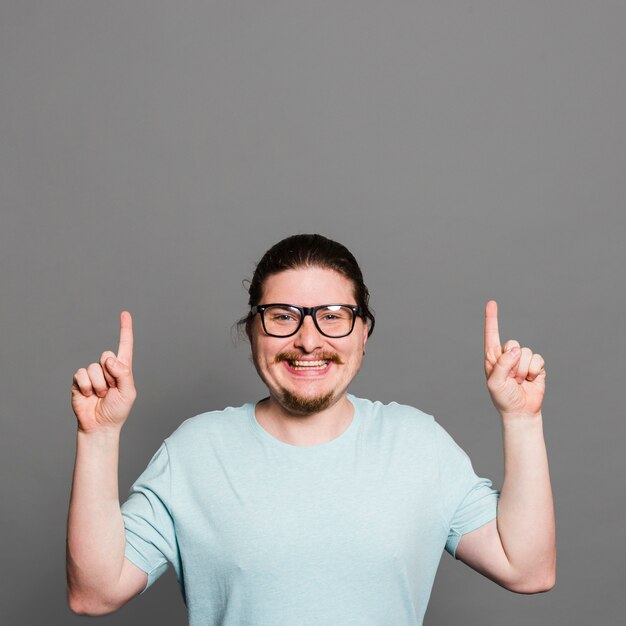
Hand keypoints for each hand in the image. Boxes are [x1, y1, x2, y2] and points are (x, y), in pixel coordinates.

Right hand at [71, 311, 135, 433]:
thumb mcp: (128, 392)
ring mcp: (92, 374)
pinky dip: (87, 387)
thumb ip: (123, 374)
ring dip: (99, 385)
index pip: (125, 345)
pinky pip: (82, 374)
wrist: (100, 426)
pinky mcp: (79, 381)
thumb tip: (109, 359)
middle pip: (107, 354)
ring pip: (95, 367)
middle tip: (110, 390)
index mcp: (122, 369)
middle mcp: (107, 368)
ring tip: (100, 396)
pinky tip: (89, 396)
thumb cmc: (117, 410)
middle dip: (110, 374)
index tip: (124, 313)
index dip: (125, 329)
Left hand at [484, 301, 545, 417]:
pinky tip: (530, 380)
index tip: (491, 303)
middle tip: (511, 378)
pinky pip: (538, 359)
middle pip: (512, 343)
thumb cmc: (503, 398)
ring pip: (526, 352)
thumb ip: (502, 365)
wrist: (521, 411)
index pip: (492, 335)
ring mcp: (522, 360)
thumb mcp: (495, 383)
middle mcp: (507, 355)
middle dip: (513, 362)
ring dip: (523, 370)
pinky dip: (534, 371)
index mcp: (492, 357)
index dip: (492, 318)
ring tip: (519, 381)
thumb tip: (516, 349)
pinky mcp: (536, 365)